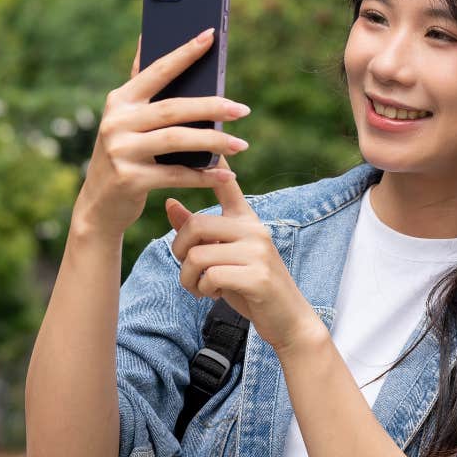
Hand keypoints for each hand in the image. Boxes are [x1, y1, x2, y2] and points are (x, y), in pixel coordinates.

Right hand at [71, 29, 252, 237]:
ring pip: (177, 140)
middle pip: (173, 108)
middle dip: (212, 107)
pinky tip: (226, 174)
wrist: (99, 205)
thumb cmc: (122, 155)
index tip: (210, 35)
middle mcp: (116, 122)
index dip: (184, 53)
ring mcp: (120, 150)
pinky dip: (204, 176)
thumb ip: (138, 85)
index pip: (157, 70)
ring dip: (214, 142)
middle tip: (243, 109)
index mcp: (120, 101)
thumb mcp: (124, 120)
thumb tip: (145, 38)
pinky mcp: (129, 179)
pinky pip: (176, 175)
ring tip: (241, 144)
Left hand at [164, 158, 325, 355]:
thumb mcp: (222, 256)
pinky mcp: (257, 276)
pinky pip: (210, 276)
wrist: (286, 319)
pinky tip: (214, 294)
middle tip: (187, 271)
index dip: (214, 163)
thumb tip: (169, 203)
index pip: (226, 184)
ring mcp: (258, 251)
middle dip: (179, 253)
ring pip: (197, 255)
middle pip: (196, 226)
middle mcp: (254, 229)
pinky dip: (203, 290)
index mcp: (246, 220)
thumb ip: (198, 233)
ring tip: (200, 287)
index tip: (205, 137)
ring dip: (188, 279)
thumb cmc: (250, 286)